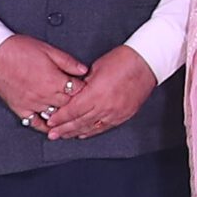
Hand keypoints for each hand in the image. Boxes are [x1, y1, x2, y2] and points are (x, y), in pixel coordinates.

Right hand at [0, 35, 88, 129]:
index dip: (85, 89)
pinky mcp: (19, 108)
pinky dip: (44, 126)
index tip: (88, 88)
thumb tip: (84, 70)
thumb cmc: (20, 50)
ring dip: (62, 115)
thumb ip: (68, 62)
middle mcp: (44, 95)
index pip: (78, 91)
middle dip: (76, 102)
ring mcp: (31, 104)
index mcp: (54, 81)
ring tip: (69, 114)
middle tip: (81, 101)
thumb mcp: (49, 50)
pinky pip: (34, 123)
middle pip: (69, 105)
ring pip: (54, 116)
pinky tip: (51, 126)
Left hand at [41, 46, 155, 140]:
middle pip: (79, 122)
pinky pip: (105, 127)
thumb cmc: (122, 60)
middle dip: (63, 129)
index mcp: (95, 93)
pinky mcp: (125, 114)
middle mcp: (105, 106)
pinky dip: (92, 131)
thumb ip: (83, 85)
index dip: (59, 118)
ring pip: (91, 127)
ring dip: (76, 132)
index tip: (50, 121)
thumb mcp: (95, 69)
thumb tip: (72, 95)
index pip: (72, 111)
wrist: (146, 62)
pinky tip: (84, 133)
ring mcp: (116, 112)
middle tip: (52, 134)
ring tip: (65, 136)